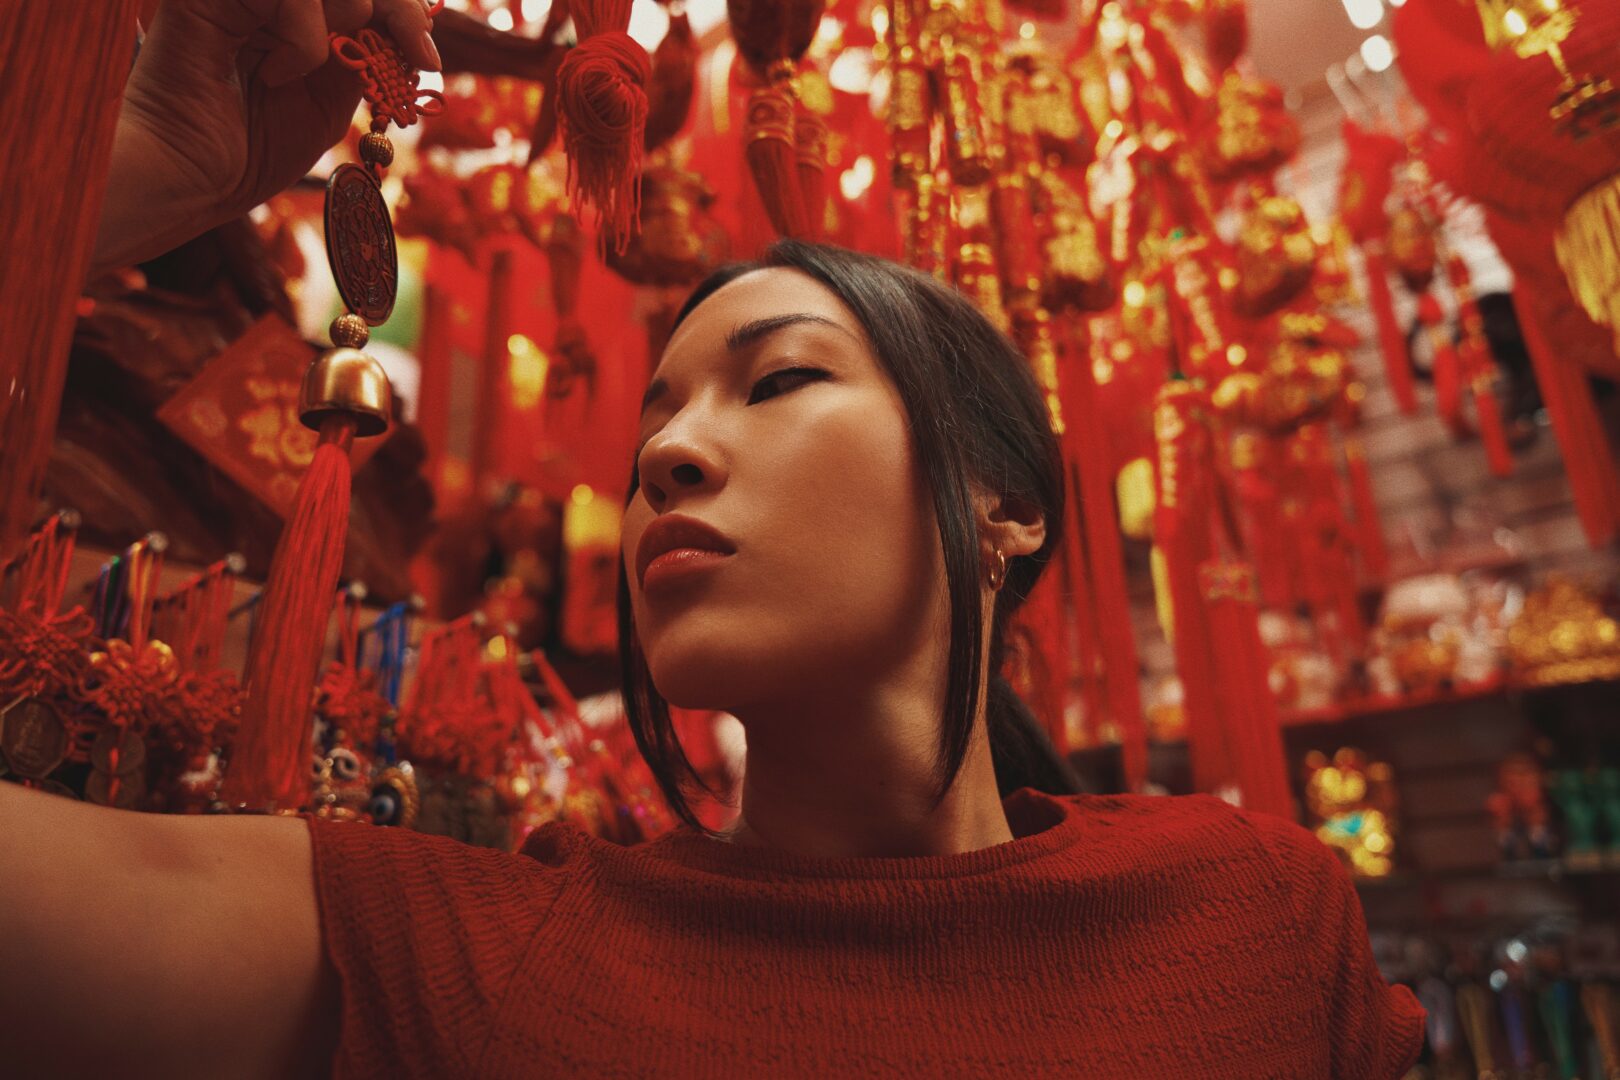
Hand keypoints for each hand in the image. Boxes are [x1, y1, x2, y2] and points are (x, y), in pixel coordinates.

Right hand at [92, 0, 440, 275]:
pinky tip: (275, 75)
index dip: (404, 10)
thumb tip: (409, 26)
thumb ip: (365, 55)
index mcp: (294, 13)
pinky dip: (302, 38)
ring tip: (323, 68)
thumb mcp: (330, 102)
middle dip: (396, 4)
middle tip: (417, 48)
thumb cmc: (252, 151)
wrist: (191, 182)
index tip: (426, 57)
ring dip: (346, 17)